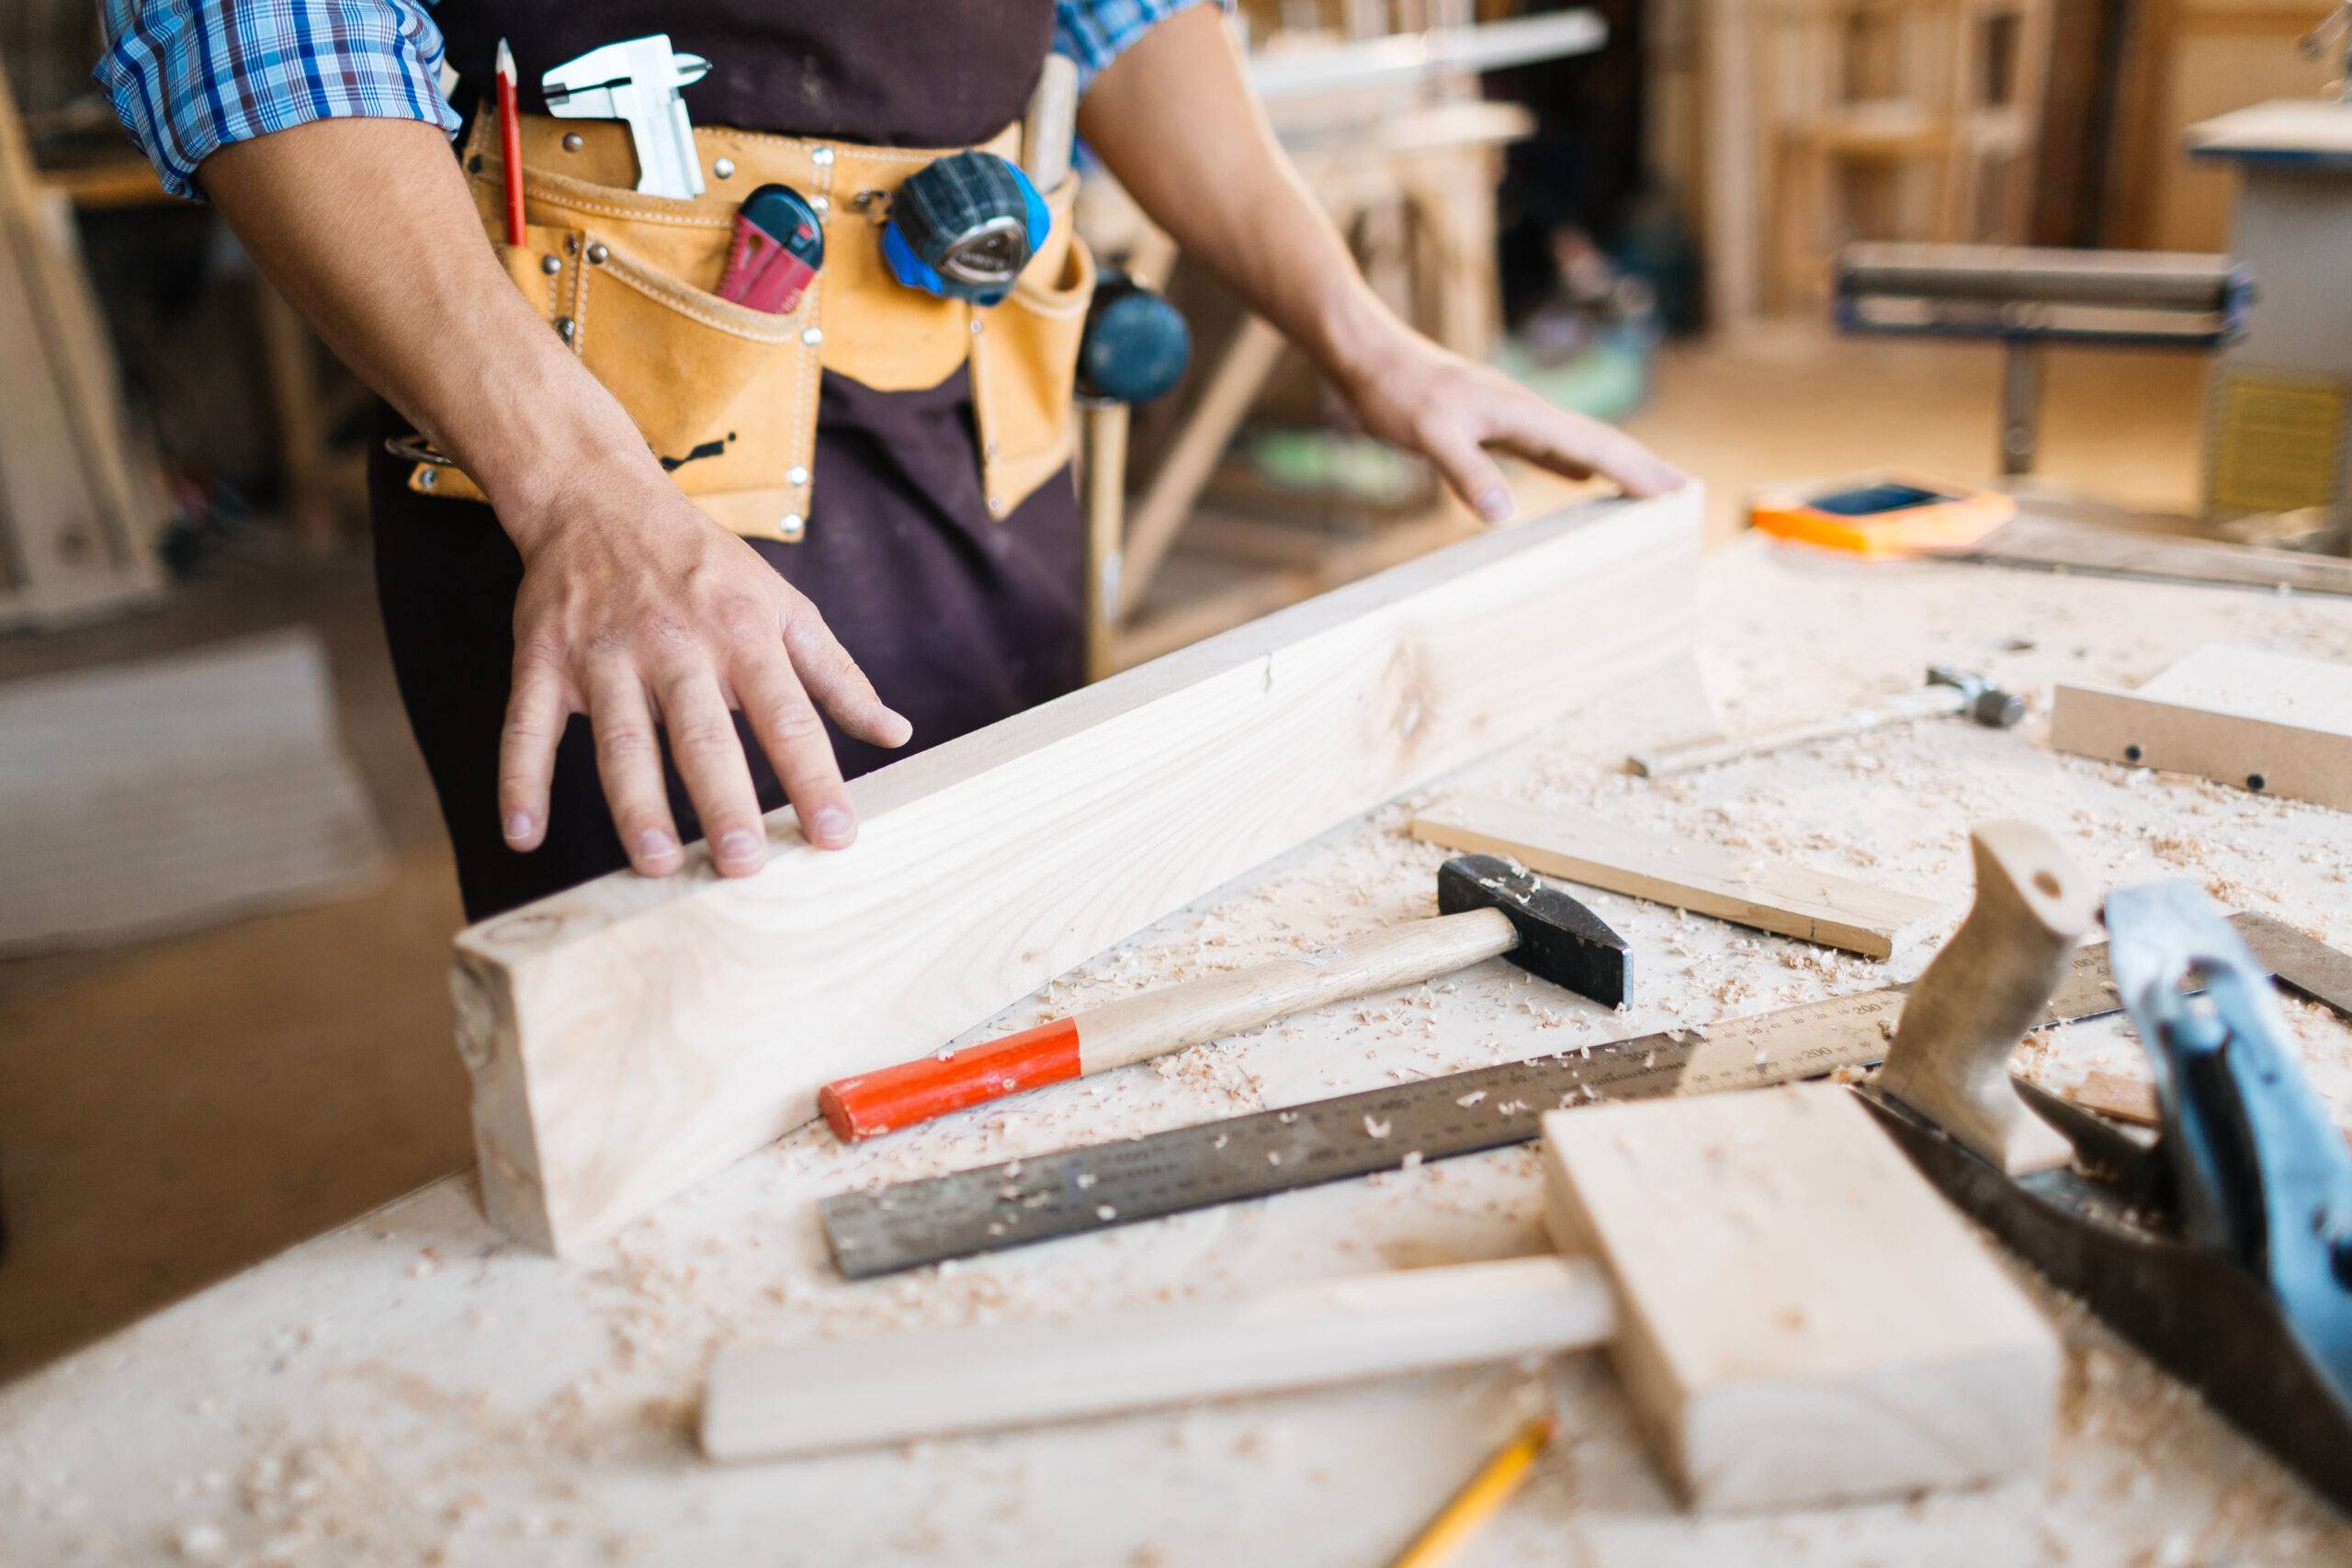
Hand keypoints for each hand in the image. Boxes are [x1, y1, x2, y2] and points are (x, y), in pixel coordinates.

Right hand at [494, 463, 910, 878]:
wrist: (597, 497)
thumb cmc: (706, 567)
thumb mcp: (783, 605)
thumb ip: (837, 675)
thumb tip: (896, 734)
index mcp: (743, 633)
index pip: (788, 716)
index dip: (814, 778)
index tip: (837, 837)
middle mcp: (675, 644)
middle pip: (702, 733)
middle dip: (723, 800)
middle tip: (742, 866)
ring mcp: (604, 653)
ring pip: (621, 737)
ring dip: (635, 802)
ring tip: (654, 862)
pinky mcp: (543, 661)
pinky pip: (528, 725)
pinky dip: (520, 779)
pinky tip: (524, 834)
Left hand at [1329, 326, 1687, 519]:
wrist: (1368, 353)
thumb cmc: (1396, 392)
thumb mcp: (1429, 435)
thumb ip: (1467, 471)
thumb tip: (1504, 514)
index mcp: (1523, 414)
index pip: (1594, 445)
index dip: (1636, 470)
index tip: (1677, 491)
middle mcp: (1526, 412)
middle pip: (1598, 441)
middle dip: (1642, 467)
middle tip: (1684, 493)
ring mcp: (1511, 417)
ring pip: (1577, 443)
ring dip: (1615, 465)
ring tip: (1646, 490)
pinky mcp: (1491, 423)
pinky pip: (1547, 448)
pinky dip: (1574, 465)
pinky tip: (1579, 479)